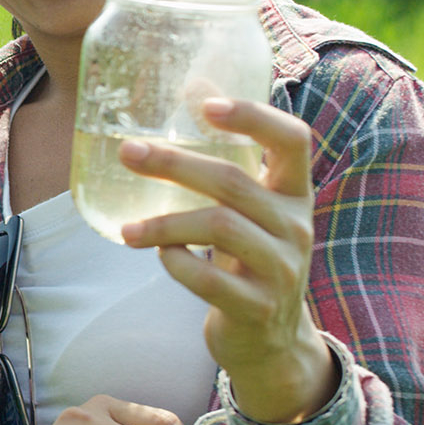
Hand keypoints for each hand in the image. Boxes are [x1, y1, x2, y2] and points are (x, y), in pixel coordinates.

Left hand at [119, 98, 338, 423]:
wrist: (272, 340)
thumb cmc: (249, 257)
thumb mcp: (252, 207)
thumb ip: (230, 156)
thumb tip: (194, 84)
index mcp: (294, 193)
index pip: (292, 140)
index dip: (253, 116)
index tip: (204, 106)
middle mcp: (295, 226)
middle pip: (233, 181)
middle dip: (174, 163)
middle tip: (128, 152)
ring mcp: (282, 269)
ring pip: (219, 227)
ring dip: (164, 223)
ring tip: (128, 230)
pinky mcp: (258, 308)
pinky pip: (209, 280)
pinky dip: (177, 263)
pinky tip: (159, 256)